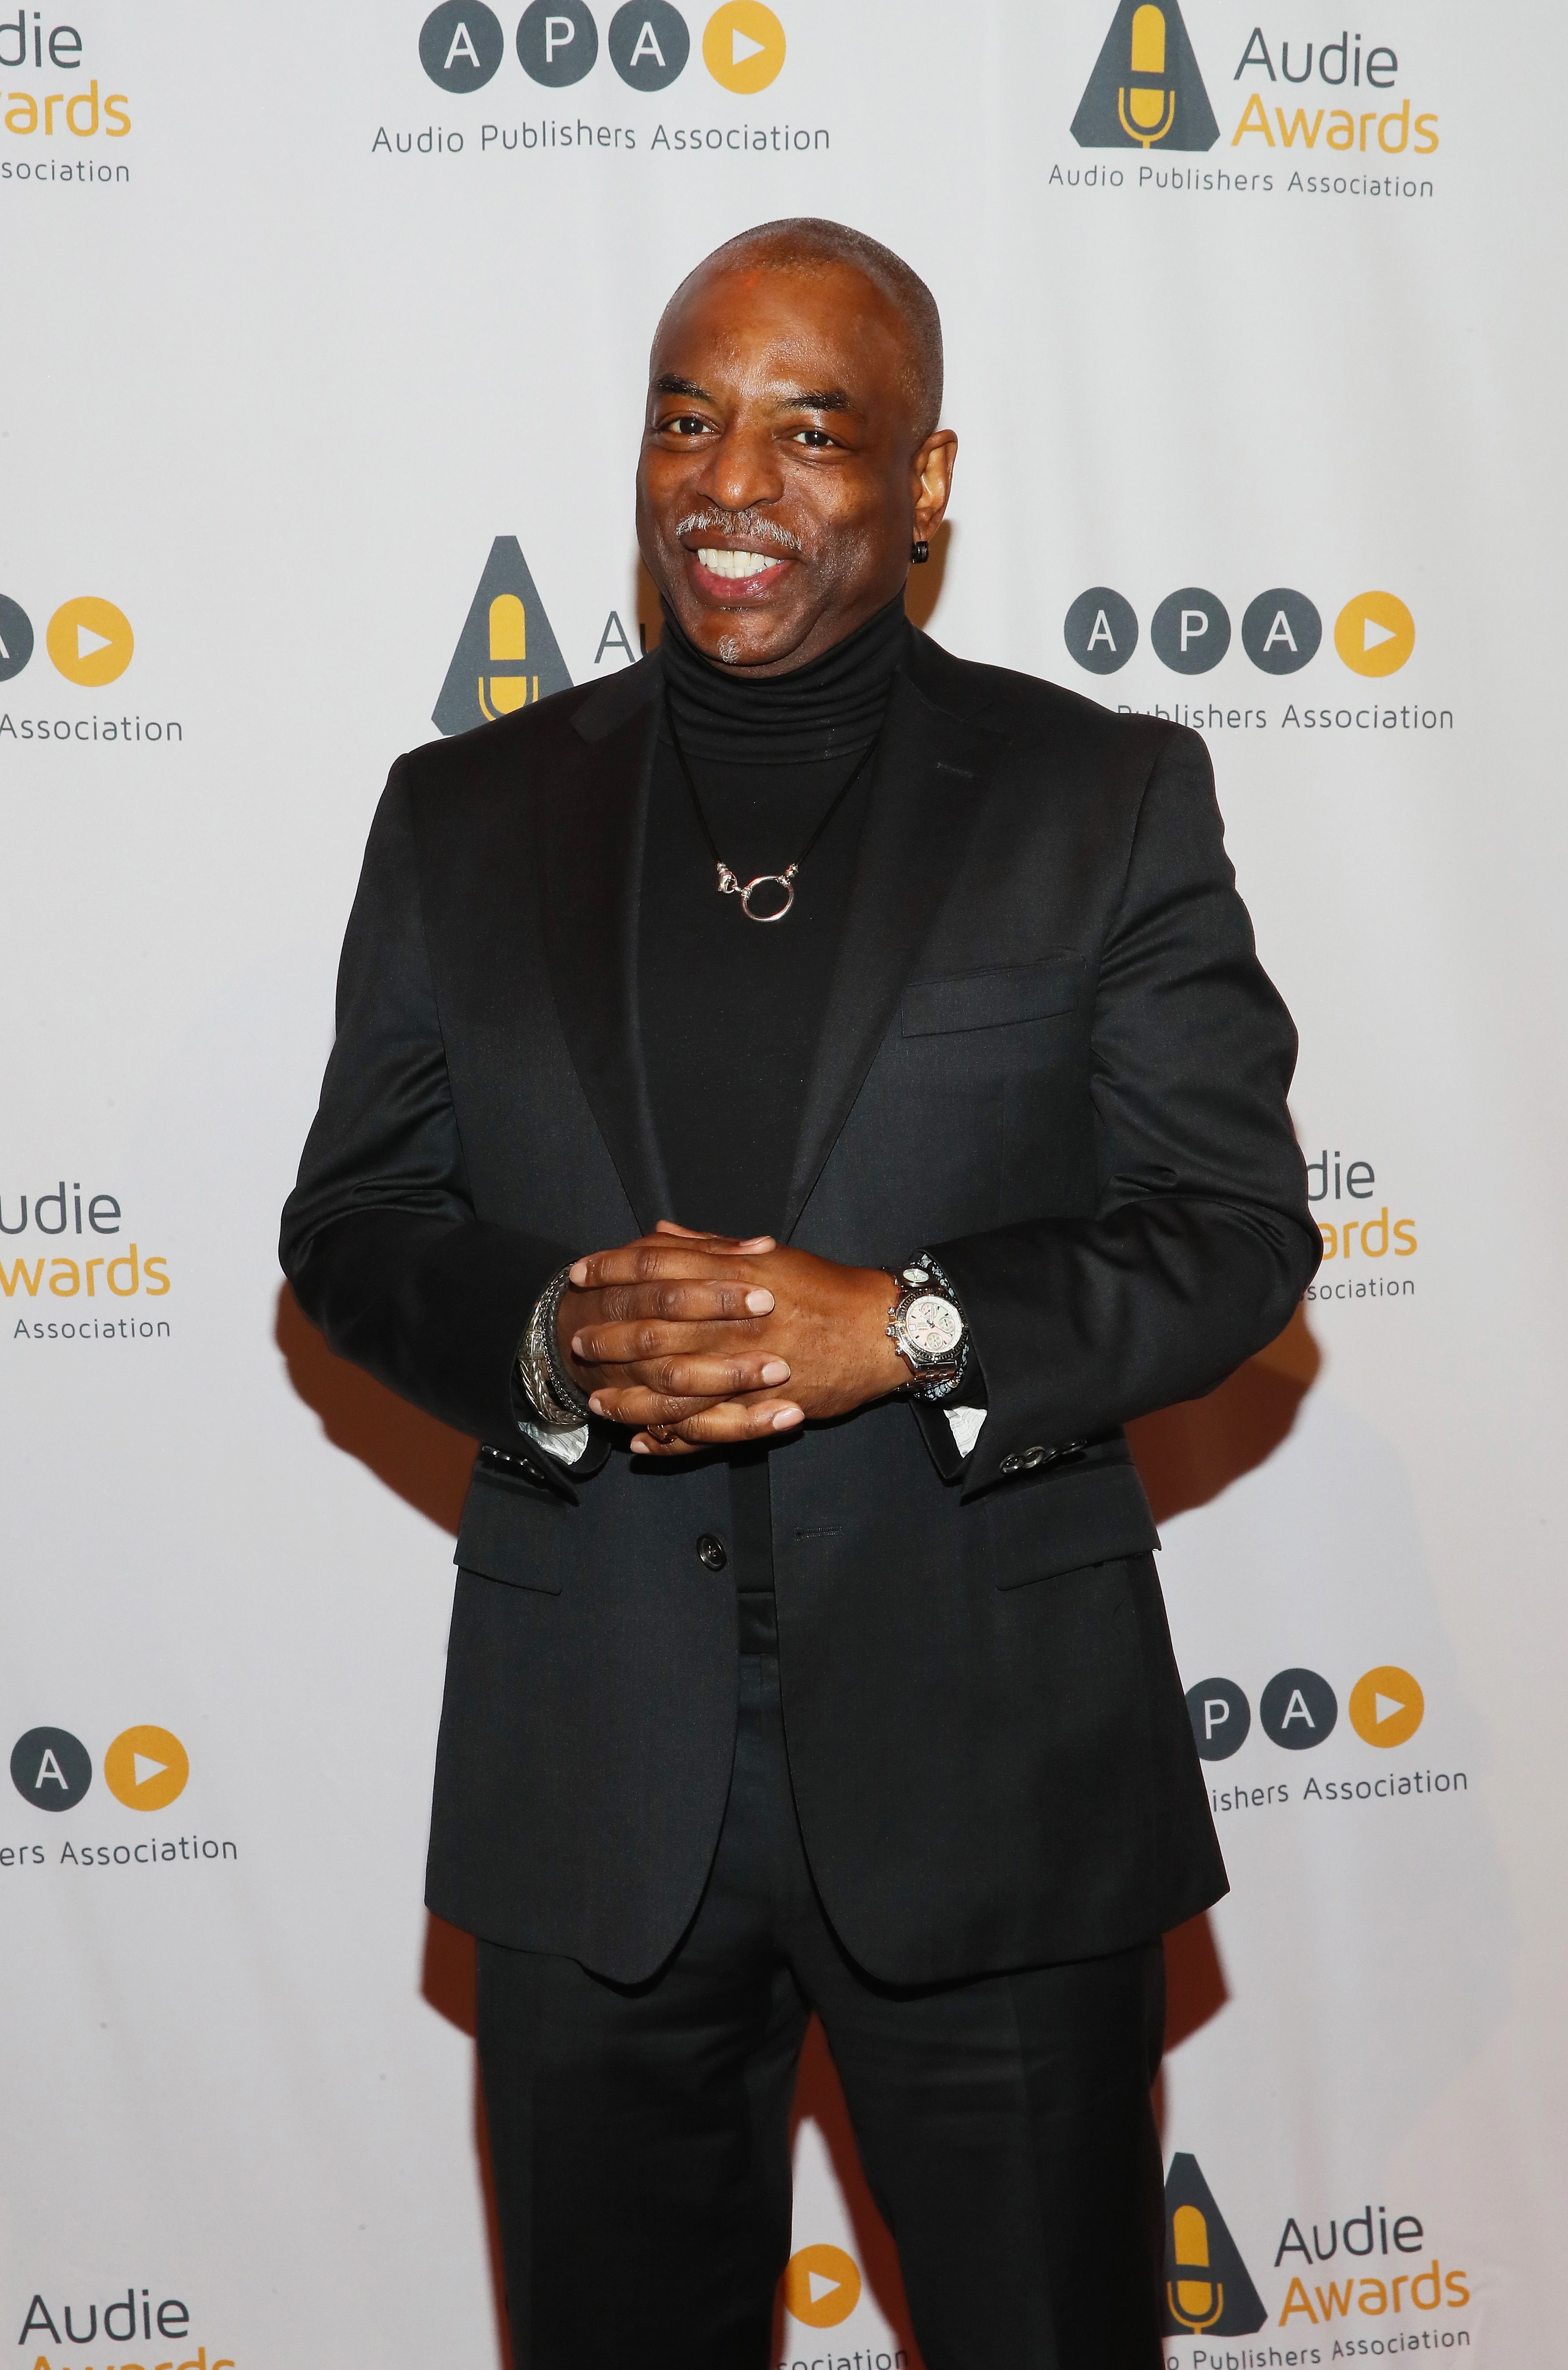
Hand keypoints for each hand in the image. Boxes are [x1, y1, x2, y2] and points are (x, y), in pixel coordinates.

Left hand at [565, 1222, 906, 1455]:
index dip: (613, 1269)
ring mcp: (745, 1367)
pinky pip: (706, 1430)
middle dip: (610, 1337)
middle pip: (655, 1328)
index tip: (581, 1274)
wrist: (880, 1330)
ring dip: (630, 1398)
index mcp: (733, 1274)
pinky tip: (643, 1444)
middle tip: (576, 1343)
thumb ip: (707, 1247)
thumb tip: (658, 1233)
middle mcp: (733, 1320)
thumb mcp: (765, 1257)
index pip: (657, 1266)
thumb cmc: (824, 1289)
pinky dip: (671, 1441)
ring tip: (598, 1403)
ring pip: (673, 1388)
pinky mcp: (761, 1408)